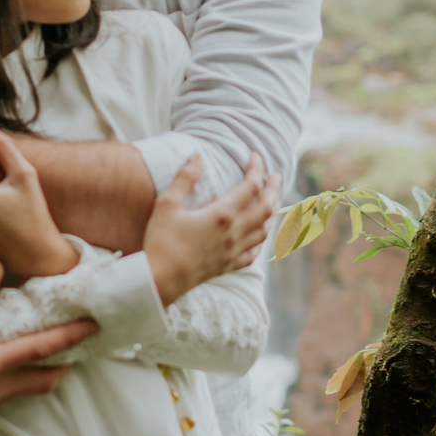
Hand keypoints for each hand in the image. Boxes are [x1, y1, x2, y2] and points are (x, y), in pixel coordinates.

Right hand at [0, 261, 95, 419]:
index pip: (40, 350)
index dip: (70, 338)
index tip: (93, 326)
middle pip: (45, 380)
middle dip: (66, 363)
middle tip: (80, 344)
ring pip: (25, 391)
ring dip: (40, 373)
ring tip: (49, 352)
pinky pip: (4, 397)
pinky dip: (14, 381)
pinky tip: (7, 364)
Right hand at [143, 152, 279, 305]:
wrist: (160, 279)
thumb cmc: (161, 241)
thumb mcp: (167, 204)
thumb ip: (184, 178)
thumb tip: (198, 156)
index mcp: (222, 215)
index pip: (251, 186)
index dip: (257, 168)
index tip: (256, 155)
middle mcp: (233, 233)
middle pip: (266, 208)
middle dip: (274, 189)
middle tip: (275, 175)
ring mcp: (233, 251)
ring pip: (264, 231)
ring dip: (271, 214)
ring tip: (270, 202)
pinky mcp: (227, 266)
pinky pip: (253, 253)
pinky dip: (260, 240)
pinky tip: (257, 236)